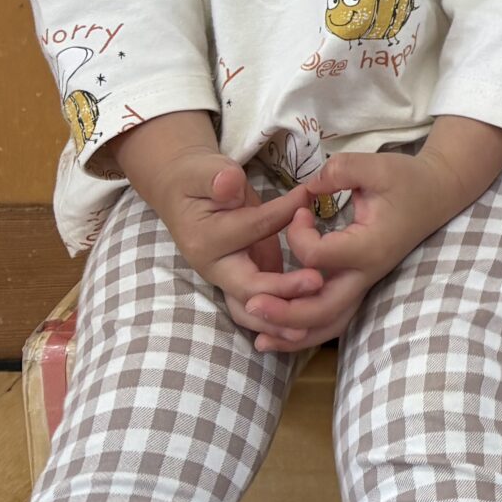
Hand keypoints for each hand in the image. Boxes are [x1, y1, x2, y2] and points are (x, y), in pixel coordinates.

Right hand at [114, 112, 323, 340]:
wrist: (184, 195)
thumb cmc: (198, 180)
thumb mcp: (204, 171)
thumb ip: (217, 179)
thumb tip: (228, 183)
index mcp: (206, 238)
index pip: (253, 228)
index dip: (282, 213)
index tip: (308, 197)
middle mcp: (216, 266)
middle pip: (248, 287)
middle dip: (282, 289)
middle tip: (316, 282)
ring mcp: (230, 278)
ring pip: (252, 308)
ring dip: (279, 320)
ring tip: (306, 329)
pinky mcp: (247, 280)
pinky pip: (263, 306)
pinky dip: (280, 319)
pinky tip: (304, 329)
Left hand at [251, 118, 501, 354]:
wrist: (436, 193)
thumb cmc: (406, 179)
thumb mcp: (377, 166)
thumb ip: (342, 171)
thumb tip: (309, 186)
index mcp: (368, 246)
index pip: (318, 256)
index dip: (296, 235)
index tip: (297, 209)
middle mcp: (366, 273)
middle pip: (323, 309)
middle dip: (284, 312)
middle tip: (251, 303)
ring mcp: (363, 283)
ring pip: (328, 323)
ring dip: (292, 333)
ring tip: (259, 339)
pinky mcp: (358, 285)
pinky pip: (332, 319)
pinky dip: (305, 332)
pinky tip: (277, 335)